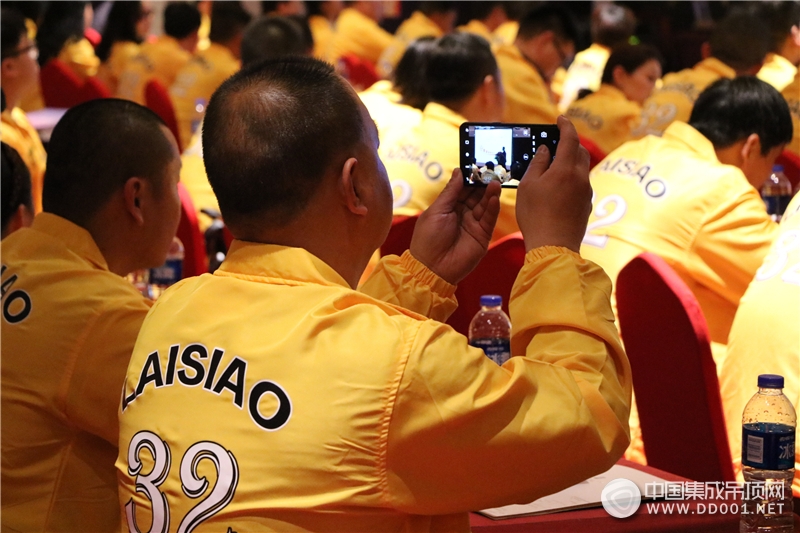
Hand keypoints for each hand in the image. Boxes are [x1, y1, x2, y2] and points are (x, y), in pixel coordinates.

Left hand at [409, 169, 500, 284]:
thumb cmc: (428, 239)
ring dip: (490, 193)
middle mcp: (462, 214)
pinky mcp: (482, 235)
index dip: (470, 177)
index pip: (463, 188)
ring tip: (495, 182)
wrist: (432, 268)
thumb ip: (450, 192)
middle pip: (476, 195)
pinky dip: (493, 208)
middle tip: (491, 170)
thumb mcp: (437, 211)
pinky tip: (494, 198)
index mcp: (449, 207)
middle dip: (483, 183)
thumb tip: (459, 171)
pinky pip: (489, 219)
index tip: (477, 165)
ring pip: (485, 205)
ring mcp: (473, 224)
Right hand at [516, 116, 591, 252]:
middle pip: (580, 151)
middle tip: (555, 142)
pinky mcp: (586, 205)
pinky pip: (580, 184)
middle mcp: (580, 177)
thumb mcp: (528, 186)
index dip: (565, 125)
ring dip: (570, 162)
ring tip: (553, 167)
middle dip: (570, 142)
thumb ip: (537, 164)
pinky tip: (558, 188)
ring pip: (581, 168)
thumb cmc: (536, 215)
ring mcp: (586, 192)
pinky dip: (571, 178)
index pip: (569, 138)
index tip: (560, 118)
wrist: (553, 246)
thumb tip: (544, 150)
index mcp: (565, 169)